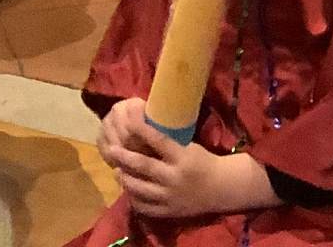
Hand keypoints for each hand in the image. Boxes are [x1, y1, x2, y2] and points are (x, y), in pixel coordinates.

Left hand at [99, 99, 240, 217]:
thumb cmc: (203, 161)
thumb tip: (143, 128)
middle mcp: (175, 177)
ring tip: (116, 170)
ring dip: (126, 179)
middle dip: (125, 157)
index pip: (158, 140)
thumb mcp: (189, 147)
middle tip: (111, 149)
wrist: (220, 188)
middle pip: (145, 166)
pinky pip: (146, 207)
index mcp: (182, 157)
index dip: (141, 130)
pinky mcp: (169, 211)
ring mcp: (170, 196)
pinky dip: (134, 199)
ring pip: (141, 189)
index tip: (127, 121)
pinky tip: (128, 190)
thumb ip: (167, 143)